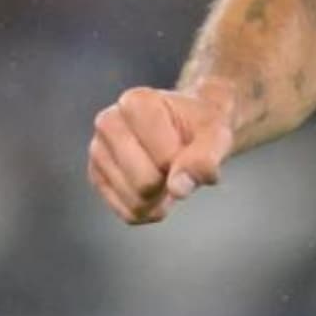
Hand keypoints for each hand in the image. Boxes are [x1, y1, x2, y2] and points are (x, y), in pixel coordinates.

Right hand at [87, 81, 236, 224]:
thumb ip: (204, 157)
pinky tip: (158, 189)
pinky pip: (129, 213)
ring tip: (169, 172)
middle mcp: (108, 123)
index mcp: (135, 102)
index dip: (186, 160)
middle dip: (170, 181)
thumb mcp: (217, 135)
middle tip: (179, 162)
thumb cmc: (201, 126)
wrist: (191, 127)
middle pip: (144, 183)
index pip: (164, 158)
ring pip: (135, 202)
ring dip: (162, 198)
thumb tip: (178, 189)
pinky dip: (151, 210)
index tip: (189, 144)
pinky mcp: (98, 177)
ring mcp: (98, 152)